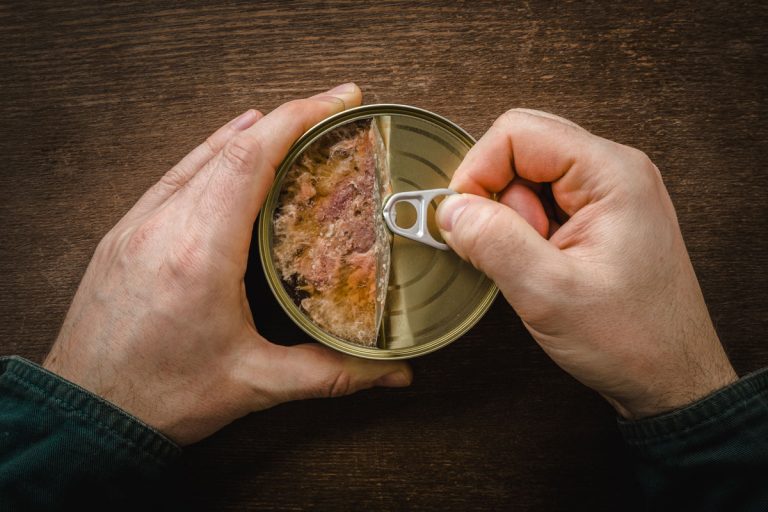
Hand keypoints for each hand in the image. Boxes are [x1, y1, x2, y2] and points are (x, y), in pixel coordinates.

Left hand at [44, 84, 411, 444]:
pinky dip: (210, 153)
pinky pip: (174, 176)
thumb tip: (392, 371)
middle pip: (230, 146)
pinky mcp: (124, 233)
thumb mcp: (256, 383)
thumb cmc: (161, 397)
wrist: (86, 415)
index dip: (300, 118)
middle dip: (287, 120)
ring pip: (200, 155)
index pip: (252, 157)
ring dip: (249, 133)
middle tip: (333, 112)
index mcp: (200, 252)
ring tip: (292, 124)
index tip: (340, 100)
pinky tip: (228, 147)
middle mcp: (164, 225)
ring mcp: (137, 224)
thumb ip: (332, 373)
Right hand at [436, 109, 736, 418]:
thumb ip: (493, 242)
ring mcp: (609, 194)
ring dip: (512, 219)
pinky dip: (525, 231)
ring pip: (528, 178)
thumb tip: (450, 209)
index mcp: (611, 174)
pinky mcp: (599, 217)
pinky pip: (543, 203)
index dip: (477, 170)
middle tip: (505, 246)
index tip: (462, 218)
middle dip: (495, 196)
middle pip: (522, 148)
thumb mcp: (548, 293)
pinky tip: (541, 265)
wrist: (670, 378)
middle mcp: (613, 172)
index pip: (518, 132)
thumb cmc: (631, 340)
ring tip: (536, 264)